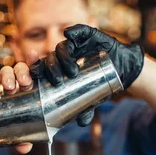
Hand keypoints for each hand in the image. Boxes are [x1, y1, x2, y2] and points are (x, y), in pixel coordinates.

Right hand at [0, 52, 39, 153]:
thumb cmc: (14, 126)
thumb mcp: (20, 134)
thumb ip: (24, 140)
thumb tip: (24, 148)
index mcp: (29, 91)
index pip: (35, 74)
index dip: (36, 64)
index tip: (36, 56)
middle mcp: (17, 84)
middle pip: (20, 70)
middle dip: (22, 73)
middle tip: (24, 83)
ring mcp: (0, 86)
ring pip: (4, 72)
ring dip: (7, 75)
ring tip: (7, 85)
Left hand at [30, 24, 144, 125]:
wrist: (122, 69)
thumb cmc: (101, 84)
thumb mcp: (93, 99)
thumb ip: (87, 110)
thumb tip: (81, 123)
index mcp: (59, 68)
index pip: (42, 68)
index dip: (35, 72)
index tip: (33, 80)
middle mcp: (64, 55)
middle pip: (50, 58)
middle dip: (50, 68)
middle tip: (57, 81)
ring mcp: (75, 45)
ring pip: (62, 47)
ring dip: (62, 57)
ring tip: (71, 71)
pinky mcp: (88, 35)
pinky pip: (79, 31)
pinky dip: (73, 31)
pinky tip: (69, 34)